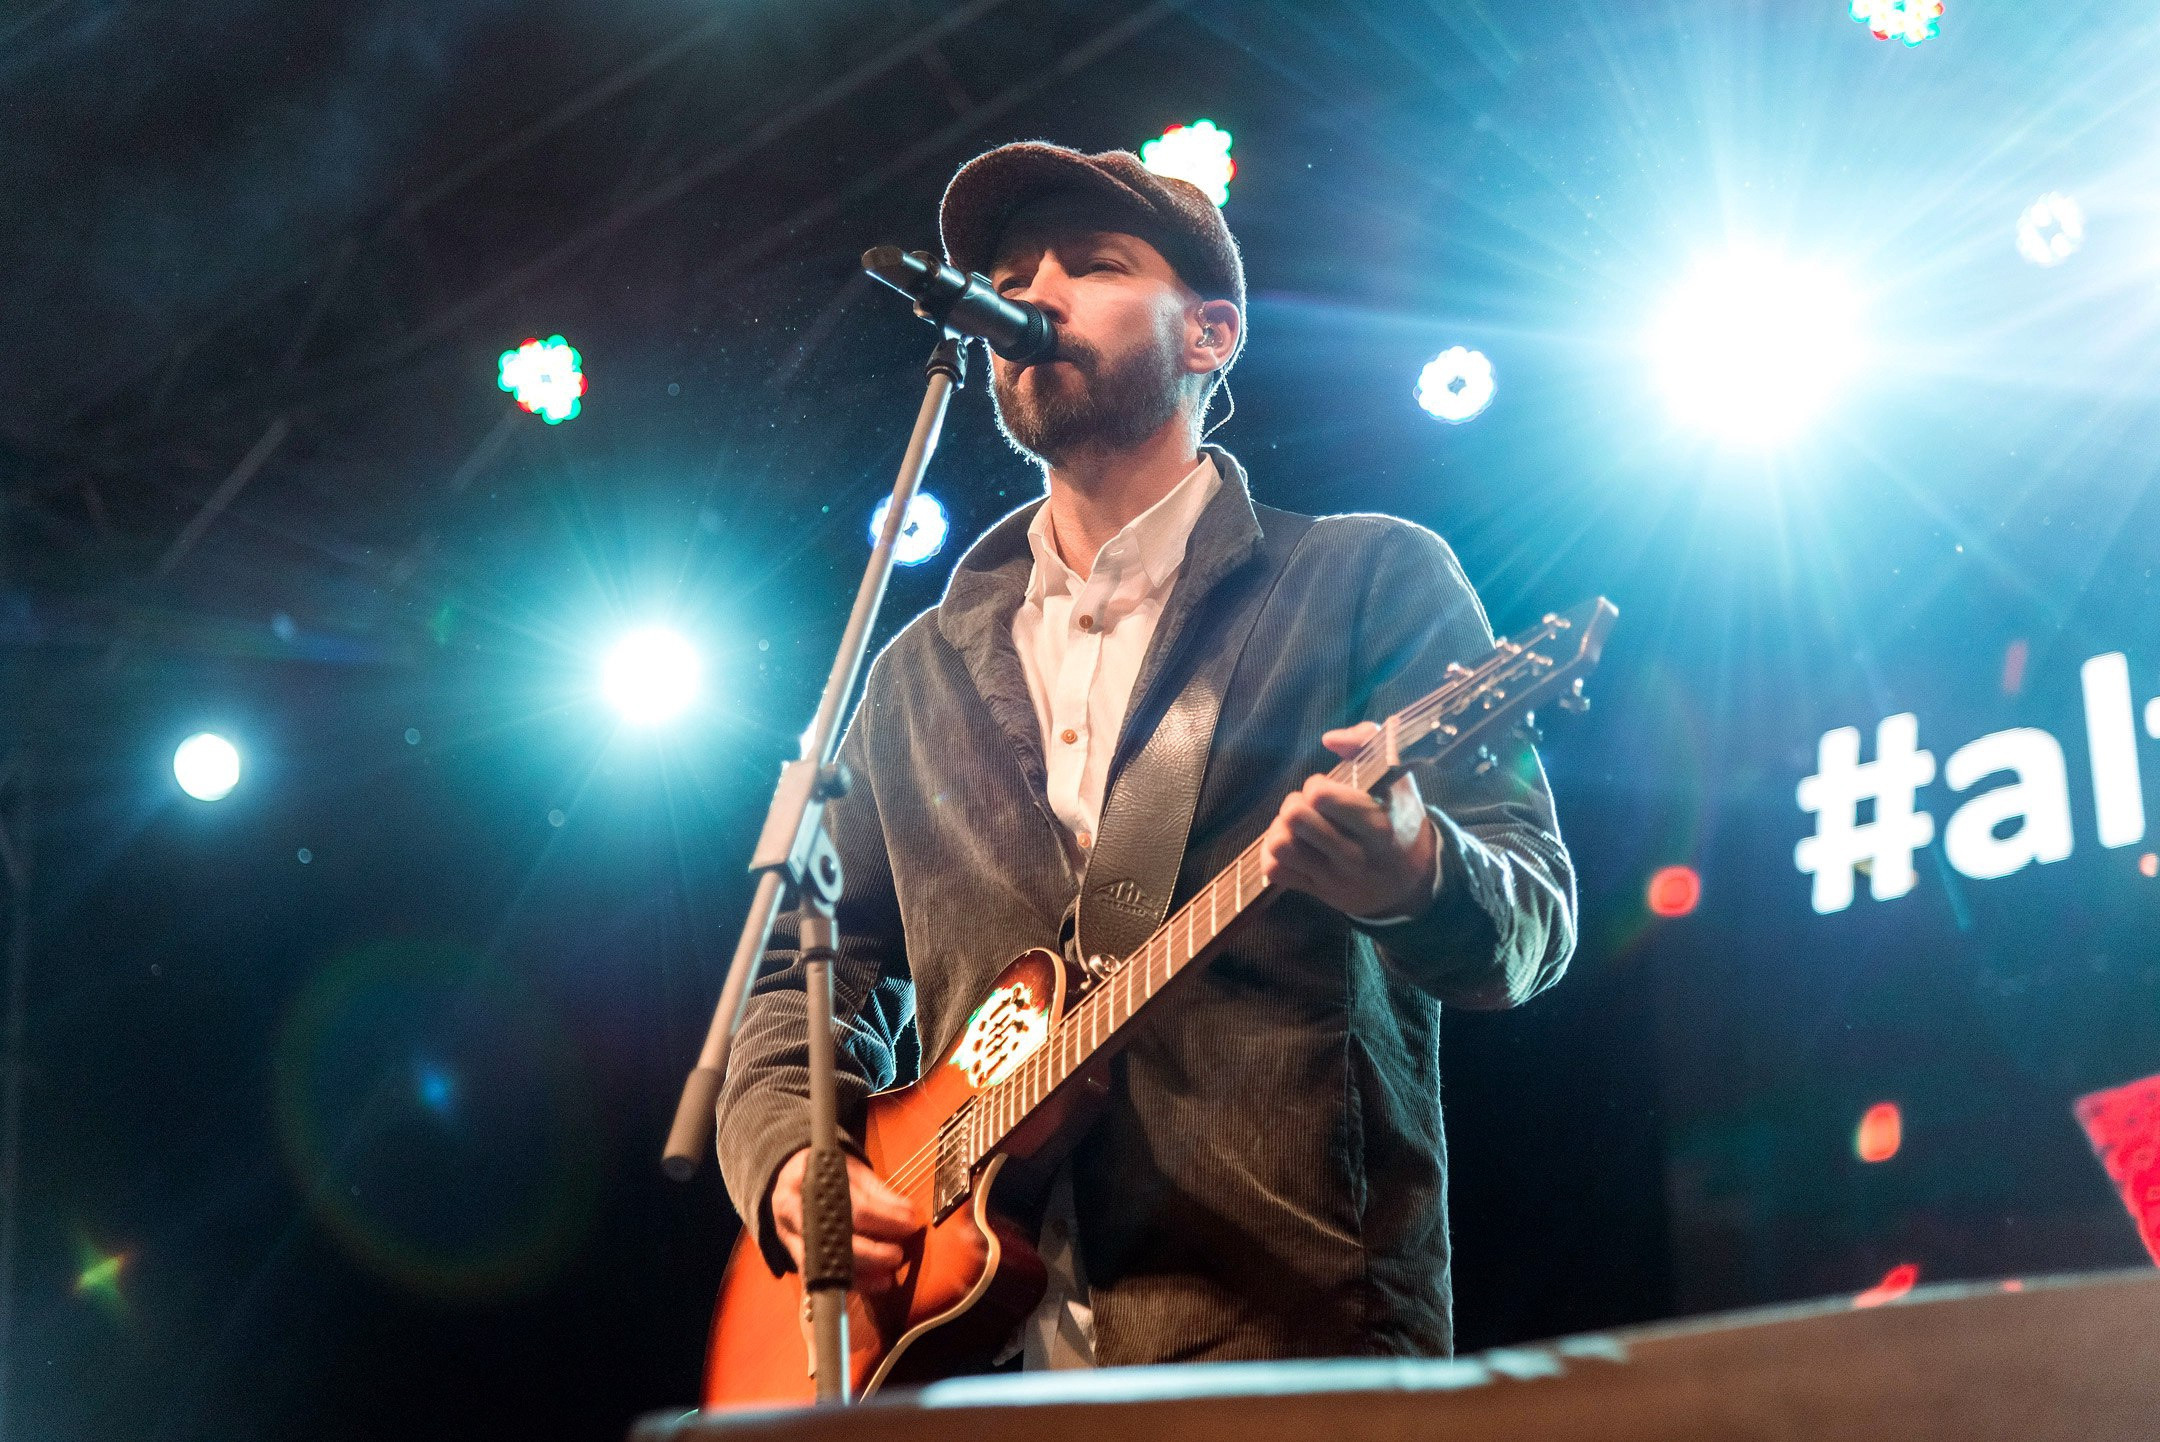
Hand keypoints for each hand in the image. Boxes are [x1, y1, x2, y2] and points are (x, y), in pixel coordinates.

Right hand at [769, 1148, 924, 1294]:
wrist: (786, 1177)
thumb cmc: (825, 1174)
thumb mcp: (850, 1171)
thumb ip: (878, 1192)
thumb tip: (908, 1213)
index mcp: (811, 1180)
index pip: (855, 1206)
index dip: (886, 1217)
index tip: (910, 1223)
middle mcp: (794, 1209)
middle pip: (838, 1238)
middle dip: (874, 1252)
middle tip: (898, 1255)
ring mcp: (790, 1235)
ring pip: (825, 1263)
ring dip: (861, 1273)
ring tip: (889, 1276)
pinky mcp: (793, 1255)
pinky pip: (821, 1277)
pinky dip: (849, 1284)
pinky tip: (872, 1284)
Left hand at [1258, 722, 1439, 920]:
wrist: (1411, 879)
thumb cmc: (1398, 818)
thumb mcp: (1397, 779)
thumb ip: (1367, 742)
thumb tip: (1329, 739)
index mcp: (1377, 825)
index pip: (1321, 797)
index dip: (1316, 786)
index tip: (1327, 789)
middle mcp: (1355, 855)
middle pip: (1294, 818)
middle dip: (1294, 804)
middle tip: (1309, 808)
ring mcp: (1334, 878)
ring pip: (1280, 845)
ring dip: (1281, 829)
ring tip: (1297, 827)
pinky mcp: (1318, 893)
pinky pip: (1275, 870)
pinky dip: (1274, 855)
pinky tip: (1293, 847)